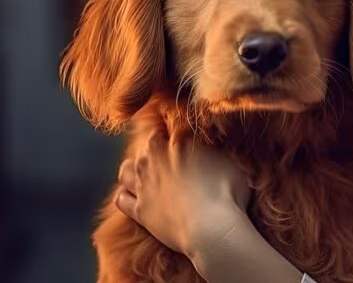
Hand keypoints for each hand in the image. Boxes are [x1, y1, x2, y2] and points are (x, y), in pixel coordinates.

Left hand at [115, 128, 252, 263]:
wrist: (211, 229)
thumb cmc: (228, 191)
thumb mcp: (230, 159)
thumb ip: (217, 145)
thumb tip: (216, 136)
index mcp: (175, 139)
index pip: (168, 122)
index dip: (175, 125)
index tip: (183, 132)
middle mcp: (153, 158)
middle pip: (146, 144)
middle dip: (156, 146)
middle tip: (172, 154)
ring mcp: (143, 185)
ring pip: (126, 169)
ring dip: (134, 168)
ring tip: (148, 172)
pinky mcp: (140, 210)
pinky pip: (121, 199)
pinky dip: (126, 194)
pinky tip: (135, 194)